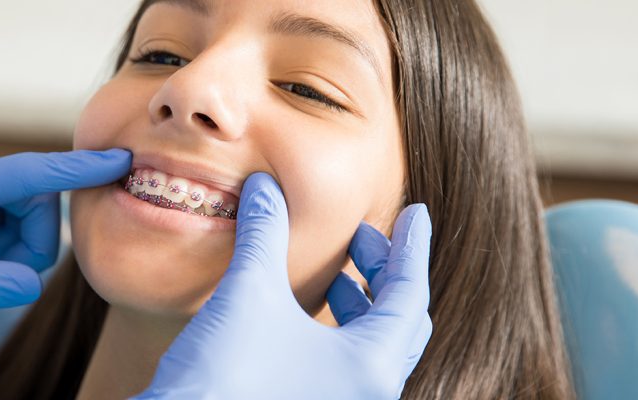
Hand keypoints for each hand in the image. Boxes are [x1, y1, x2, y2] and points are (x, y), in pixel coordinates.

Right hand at [137, 173, 432, 398]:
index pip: (410, 293)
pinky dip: (340, 335)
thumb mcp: (249, 291)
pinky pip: (347, 370)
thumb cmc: (223, 375)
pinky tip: (304, 317)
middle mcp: (368, 394)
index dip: (411, 246)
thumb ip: (265, 233)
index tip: (414, 213)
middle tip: (362, 239)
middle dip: (384, 275)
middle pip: (400, 324)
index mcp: (372, 366)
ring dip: (360, 306)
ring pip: (373, 351)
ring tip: (336, 276)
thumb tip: (265, 186)